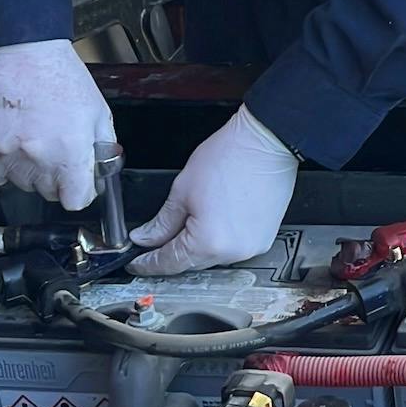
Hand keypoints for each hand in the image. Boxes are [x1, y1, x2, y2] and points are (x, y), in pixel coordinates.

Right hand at [0, 39, 113, 210]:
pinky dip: (3, 164)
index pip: (75, 200)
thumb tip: (100, 170)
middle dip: (56, 178)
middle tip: (55, 151)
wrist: (22, 50)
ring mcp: (8, 154)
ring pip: (22, 184)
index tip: (79, 184)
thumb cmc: (59, 74)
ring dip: (29, 170)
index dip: (80, 191)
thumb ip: (103, 146)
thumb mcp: (98, 110)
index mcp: (71, 152)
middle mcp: (39, 158)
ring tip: (33, 138)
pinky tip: (14, 140)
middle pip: (49, 193)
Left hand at [129, 106, 297, 274]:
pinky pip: (233, 248)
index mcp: (209, 242)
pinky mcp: (264, 239)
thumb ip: (161, 222)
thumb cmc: (231, 157)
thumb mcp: (183, 189)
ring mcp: (252, 248)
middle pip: (192, 263)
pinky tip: (215, 219)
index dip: (149, 263)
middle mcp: (233, 252)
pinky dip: (220, 239)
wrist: (267, 142)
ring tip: (194, 217)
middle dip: (173, 252)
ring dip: (198, 245)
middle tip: (157, 239)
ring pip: (213, 257)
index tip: (138, 263)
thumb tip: (146, 237)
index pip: (170, 262)